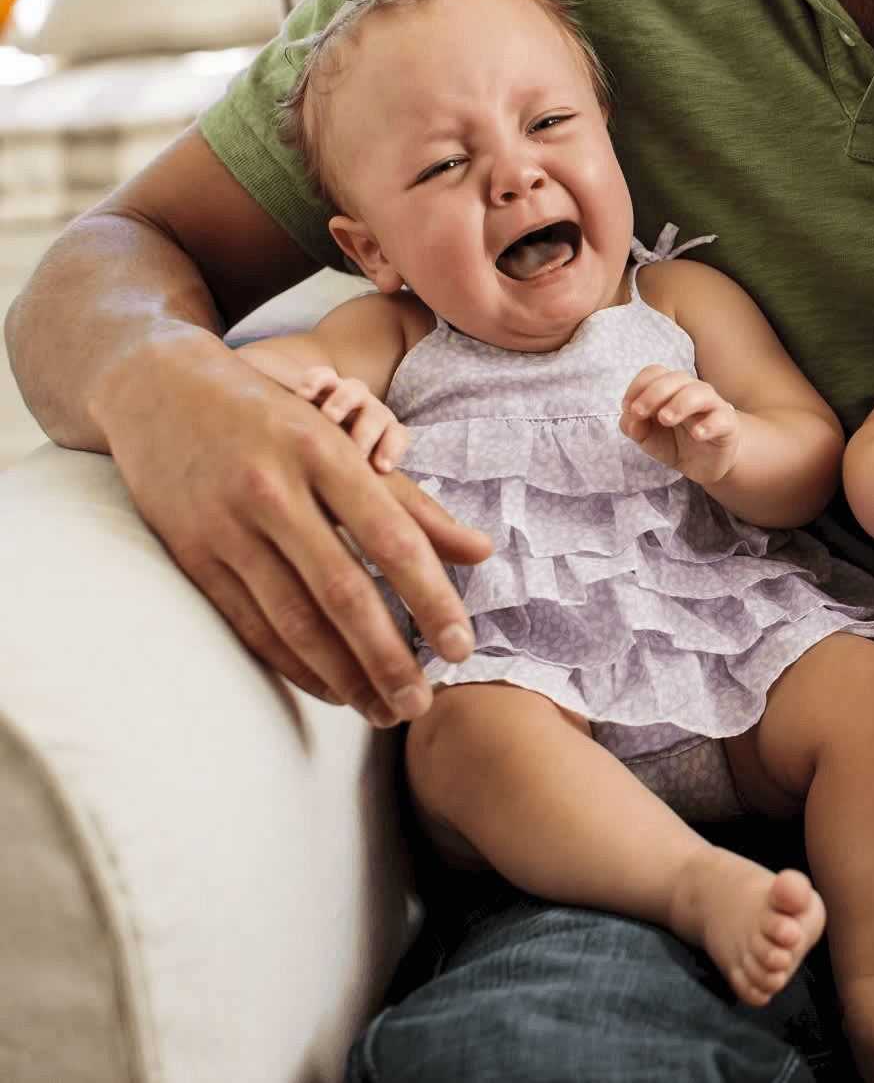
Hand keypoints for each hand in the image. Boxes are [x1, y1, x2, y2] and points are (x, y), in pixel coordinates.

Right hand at [97, 341, 490, 725]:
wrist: (162, 392)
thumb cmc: (276, 422)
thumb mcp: (344, 445)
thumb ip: (413, 503)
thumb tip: (483, 552)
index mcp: (324, 454)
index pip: (392, 538)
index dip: (431, 597)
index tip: (462, 647)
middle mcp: (273, 490)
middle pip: (342, 590)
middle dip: (388, 656)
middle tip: (422, 704)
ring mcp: (226, 526)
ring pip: (293, 619)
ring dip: (343, 675)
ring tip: (383, 711)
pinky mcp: (190, 554)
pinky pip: (249, 624)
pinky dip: (293, 664)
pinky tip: (331, 689)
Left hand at [620, 365, 740, 483]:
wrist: (705, 464)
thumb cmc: (675, 443)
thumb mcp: (647, 437)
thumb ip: (633, 427)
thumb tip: (633, 421)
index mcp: (670, 389)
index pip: (654, 373)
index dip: (638, 386)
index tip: (628, 408)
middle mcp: (691, 390)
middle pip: (675, 378)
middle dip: (653, 394)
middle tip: (640, 413)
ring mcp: (712, 405)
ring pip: (699, 392)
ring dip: (679, 403)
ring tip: (666, 419)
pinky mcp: (727, 424)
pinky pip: (721, 417)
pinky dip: (709, 424)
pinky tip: (697, 434)